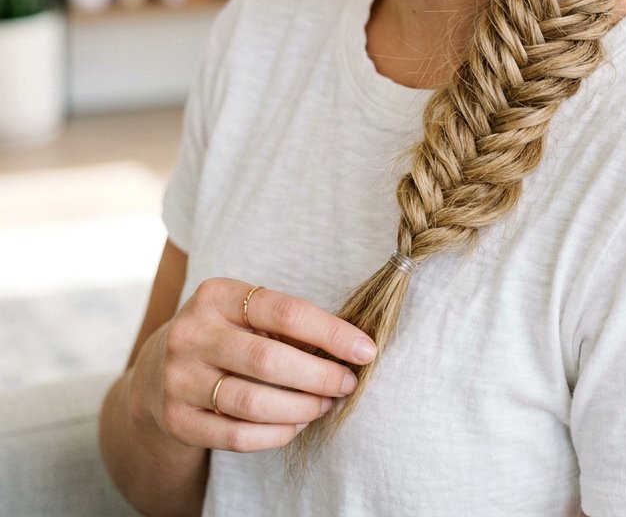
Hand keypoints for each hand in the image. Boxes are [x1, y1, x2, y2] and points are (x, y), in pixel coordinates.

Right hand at [129, 278, 377, 453]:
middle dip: (320, 376)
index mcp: (216, 294)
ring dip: (302, 409)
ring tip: (325, 405)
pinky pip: (236, 436)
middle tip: (348, 384)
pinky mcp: (176, 419)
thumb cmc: (223, 336)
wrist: (155, 375)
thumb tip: (350, 346)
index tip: (366, 350)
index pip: (285, 311)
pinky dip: (275, 435)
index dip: (331, 333)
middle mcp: (192, 333)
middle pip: (270, 360)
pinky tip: (295, 426)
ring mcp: (179, 378)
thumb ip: (285, 324)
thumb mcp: (243, 313)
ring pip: (254, 403)